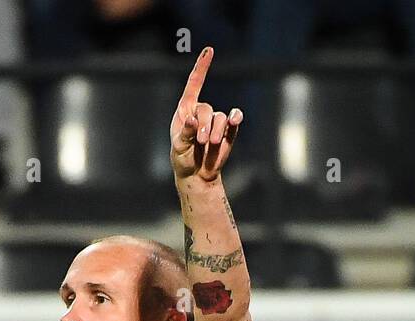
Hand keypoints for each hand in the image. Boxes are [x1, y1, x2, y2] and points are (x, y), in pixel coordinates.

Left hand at [170, 47, 242, 183]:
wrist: (197, 175)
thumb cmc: (182, 159)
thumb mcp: (178, 148)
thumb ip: (186, 133)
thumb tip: (194, 120)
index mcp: (185, 111)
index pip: (194, 85)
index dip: (201, 68)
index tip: (209, 50)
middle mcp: (201, 112)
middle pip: (207, 108)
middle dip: (205, 124)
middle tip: (202, 141)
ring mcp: (215, 121)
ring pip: (221, 117)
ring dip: (217, 129)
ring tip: (211, 144)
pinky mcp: (228, 130)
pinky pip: (234, 119)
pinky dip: (235, 118)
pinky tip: (235, 120)